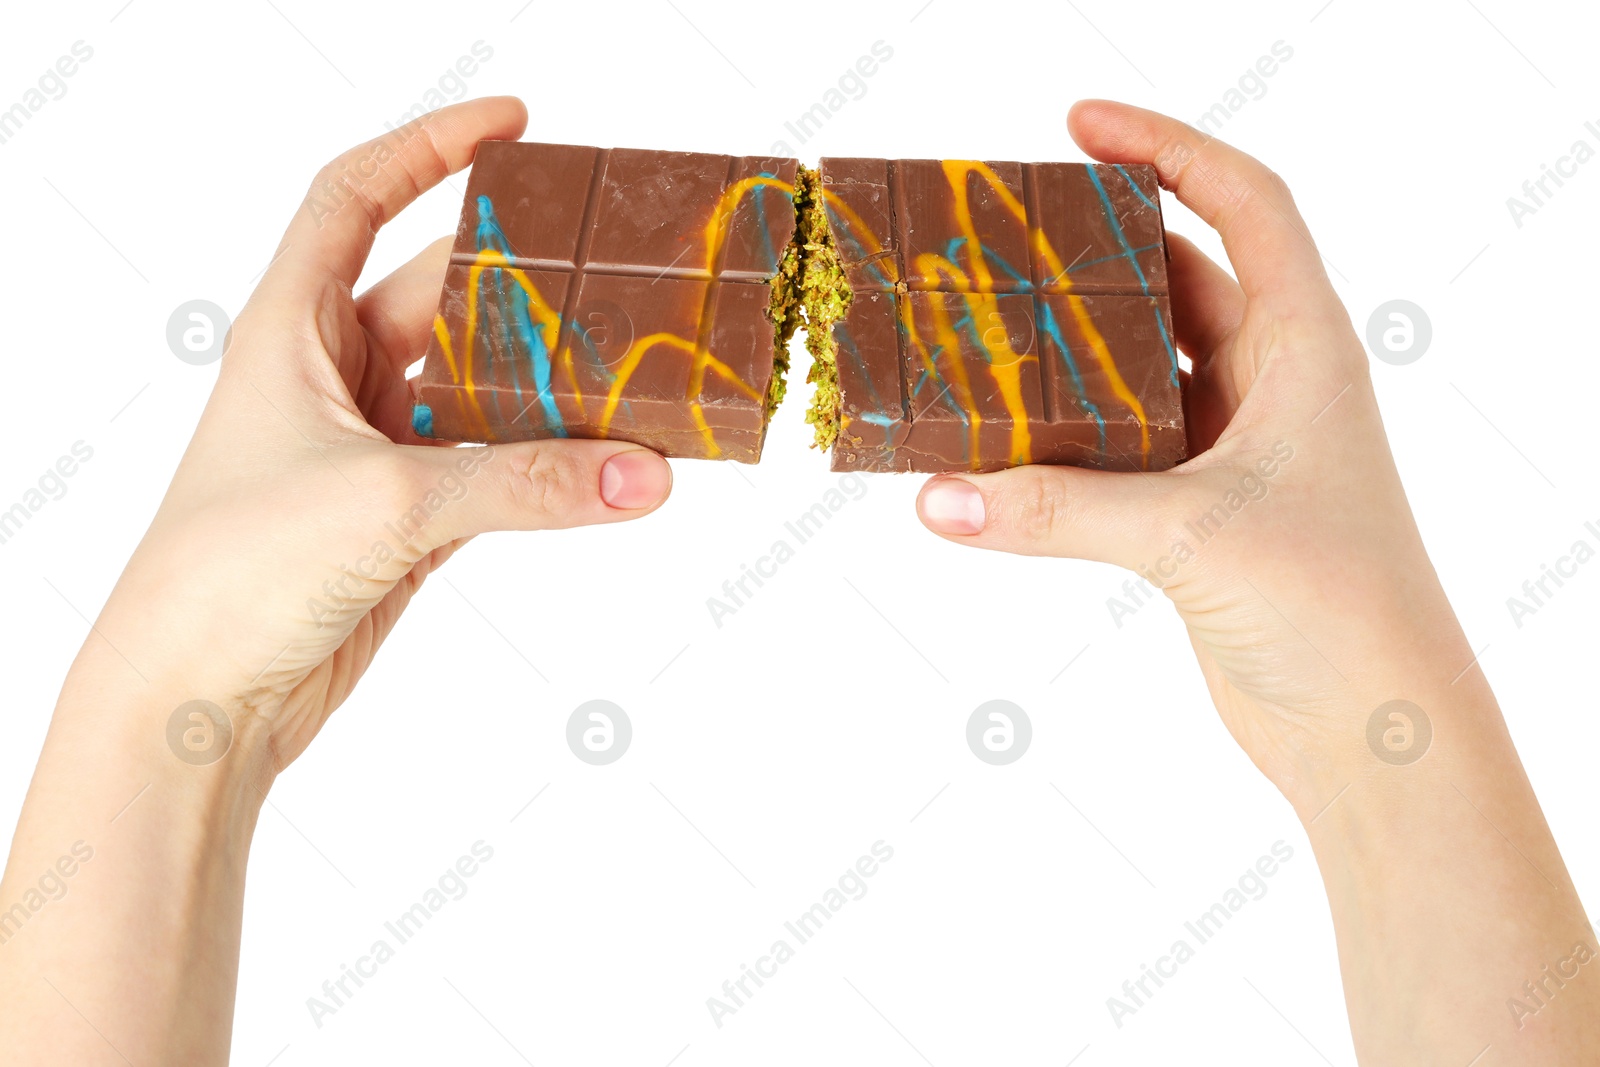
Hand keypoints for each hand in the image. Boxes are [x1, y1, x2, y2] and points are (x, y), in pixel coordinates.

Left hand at [72, 96, 672, 772]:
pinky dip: (549, 468)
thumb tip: (644, 472)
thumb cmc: (235, 570)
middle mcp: (331, 376)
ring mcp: (373, 451)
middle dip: (526, 287)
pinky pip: (496, 471)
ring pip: (481, 392)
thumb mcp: (387, 502)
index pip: (355, 197)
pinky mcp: (407, 521)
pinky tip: (607, 462)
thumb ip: (526, 482)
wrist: (194, 701)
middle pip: (446, 297)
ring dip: (550, 389)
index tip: (514, 126)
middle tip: (615, 276)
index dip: (429, 148)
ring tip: (633, 371)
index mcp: (291, 328)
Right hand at [916, 101, 1599, 1063]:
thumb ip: (1057, 510)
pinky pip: (1116, 447)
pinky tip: (999, 439)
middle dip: (1095, 248)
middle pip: (1178, 278)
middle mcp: (1272, 384)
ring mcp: (1234, 450)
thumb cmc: (1338, 608)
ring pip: (1139, 368)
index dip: (1166, 149)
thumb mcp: (1192, 535)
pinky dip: (1060, 436)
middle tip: (1005, 230)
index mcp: (1304, 347)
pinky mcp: (1198, 514)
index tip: (1079, 124)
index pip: (1244, 204)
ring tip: (984, 321)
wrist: (1373, 729)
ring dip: (1070, 348)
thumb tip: (938, 497)